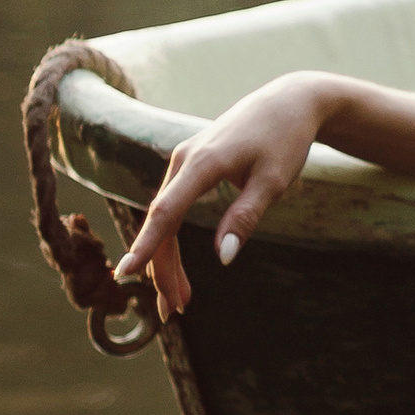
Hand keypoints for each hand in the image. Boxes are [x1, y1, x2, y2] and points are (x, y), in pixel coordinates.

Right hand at [111, 75, 332, 317]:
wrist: (289, 102)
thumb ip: (246, 217)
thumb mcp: (274, 181)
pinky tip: (176, 270)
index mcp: (202, 163)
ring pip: (165, 219)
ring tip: (179, 302)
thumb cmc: (285, 140)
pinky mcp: (190, 166)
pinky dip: (172, 240)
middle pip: (162, 223)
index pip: (165, 212)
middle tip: (173, 312)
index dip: (145, 246)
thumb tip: (224, 258)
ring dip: (167, 261)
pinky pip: (172, 208)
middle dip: (162, 270)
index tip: (125, 274)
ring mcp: (183, 161)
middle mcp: (183, 160)